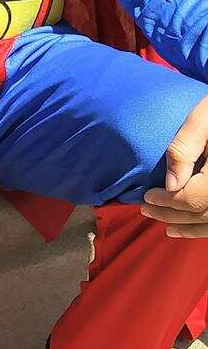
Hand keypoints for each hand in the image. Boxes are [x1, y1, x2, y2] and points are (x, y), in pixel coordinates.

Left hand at [141, 95, 207, 238]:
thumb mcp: (202, 121)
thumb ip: (184, 149)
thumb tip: (170, 185)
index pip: (195, 199)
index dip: (168, 202)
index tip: (147, 196)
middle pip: (204, 214)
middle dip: (173, 214)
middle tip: (146, 210)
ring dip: (190, 227)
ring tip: (165, 225)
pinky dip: (205, 227)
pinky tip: (189, 227)